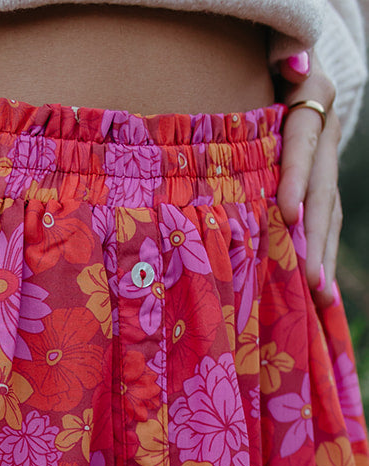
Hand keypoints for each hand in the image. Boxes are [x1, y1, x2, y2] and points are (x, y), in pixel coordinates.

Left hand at [271, 42, 340, 303]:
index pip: (304, 140)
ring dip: (323, 257)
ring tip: (320, 298)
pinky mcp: (317, 185)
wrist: (279, 59)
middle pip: (323, 190)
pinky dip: (319, 256)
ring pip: (328, 213)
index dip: (298, 176)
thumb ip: (281, 49)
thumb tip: (293, 65)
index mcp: (313, 98)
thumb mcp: (271, 45)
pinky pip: (322, 223)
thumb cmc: (260, 54)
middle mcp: (324, 135)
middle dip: (317, 237)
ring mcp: (324, 162)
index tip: (287, 214)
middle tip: (311, 280)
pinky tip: (319, 293)